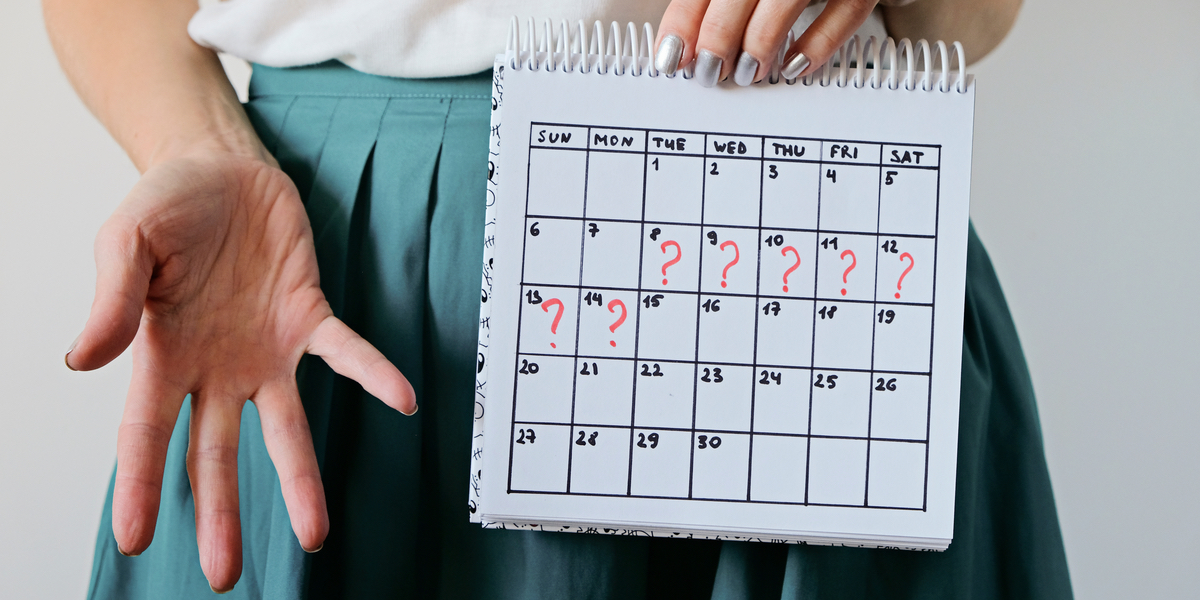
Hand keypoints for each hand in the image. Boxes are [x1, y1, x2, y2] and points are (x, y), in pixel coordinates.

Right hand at [67, 145, 415, 591]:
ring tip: (315, 536)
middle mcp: (216, 368)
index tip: (133, 540)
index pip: (145, 432)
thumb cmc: (166, 205)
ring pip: (284, 427)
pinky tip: (404, 400)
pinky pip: (346, 352)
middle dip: (221, 511)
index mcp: (162, 355)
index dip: (140, 484)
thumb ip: (113, 300)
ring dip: (300, 479)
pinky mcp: (309, 317)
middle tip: (225, 575)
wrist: (219, 165)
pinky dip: (374, 375)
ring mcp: (266, 349)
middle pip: (216, 453)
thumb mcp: (126, 242)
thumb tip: (83, 360)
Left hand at [654, 0, 884, 86]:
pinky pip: (846, 10)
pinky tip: (794, 65)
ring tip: (747, 72)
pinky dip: (818, 43)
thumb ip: (721, 3)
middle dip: (718, 36)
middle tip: (710, 71)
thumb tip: (685, 45)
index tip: (672, 56)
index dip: (684, 21)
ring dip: (760, 41)